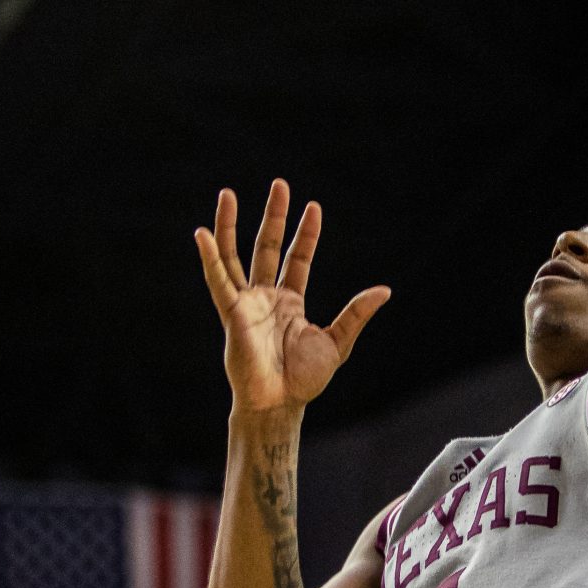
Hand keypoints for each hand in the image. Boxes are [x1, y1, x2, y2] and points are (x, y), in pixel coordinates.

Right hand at [195, 181, 390, 414]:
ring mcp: (246, 303)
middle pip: (266, 247)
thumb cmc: (305, 380)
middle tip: (279, 184)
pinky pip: (217, 280)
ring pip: (234, 256)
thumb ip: (356, 314)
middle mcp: (266, 298)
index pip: (296, 259)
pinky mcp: (231, 313)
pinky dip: (209, 257)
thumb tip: (384, 290)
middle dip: (273, 216)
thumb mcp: (338, 341)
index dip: (305, 234)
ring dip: (230, 225)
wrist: (280, 403)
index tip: (314, 207)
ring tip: (228, 194)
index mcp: (290, 303)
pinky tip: (203, 232)